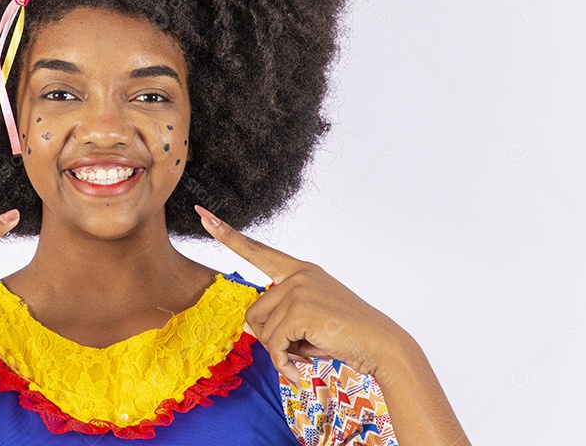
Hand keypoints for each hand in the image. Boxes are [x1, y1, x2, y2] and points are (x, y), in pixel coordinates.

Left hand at [194, 204, 407, 384]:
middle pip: (254, 313)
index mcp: (300, 270)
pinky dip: (284, 362)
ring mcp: (298, 288)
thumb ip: (278, 317)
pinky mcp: (299, 309)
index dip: (227, 234)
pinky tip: (301, 370)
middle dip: (273, 339)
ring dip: (280, 350)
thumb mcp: (307, 321)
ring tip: (310, 350)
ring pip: (260, 330)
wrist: (382, 346)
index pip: (257, 250)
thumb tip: (249, 328)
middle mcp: (297, 274)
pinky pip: (273, 343)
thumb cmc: (346, 335)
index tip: (204, 216)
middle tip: (303, 346)